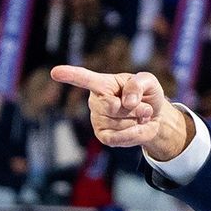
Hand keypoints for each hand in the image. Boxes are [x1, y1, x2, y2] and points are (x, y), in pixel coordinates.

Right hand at [50, 66, 190, 160]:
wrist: (154, 117)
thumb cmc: (146, 95)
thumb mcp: (149, 82)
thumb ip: (138, 84)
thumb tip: (126, 101)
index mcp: (103, 83)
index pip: (84, 79)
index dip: (70, 75)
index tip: (56, 72)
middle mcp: (95, 101)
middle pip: (113, 106)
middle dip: (135, 108)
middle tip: (142, 106)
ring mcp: (97, 120)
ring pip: (121, 123)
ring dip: (138, 120)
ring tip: (139, 116)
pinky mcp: (104, 136)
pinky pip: (118, 138)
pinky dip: (134, 134)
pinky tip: (138, 128)